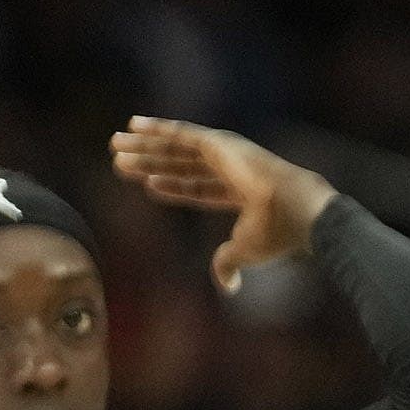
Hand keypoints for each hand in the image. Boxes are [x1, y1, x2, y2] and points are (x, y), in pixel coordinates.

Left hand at [107, 118, 337, 290]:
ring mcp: (226, 153)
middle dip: (150, 162)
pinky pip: (181, 134)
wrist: (294, 210)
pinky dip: (157, 129)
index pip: (197, 187)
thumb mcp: (245, 249)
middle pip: (180, 165)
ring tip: (115, 144)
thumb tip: (227, 284)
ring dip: (144, 146)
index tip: (147, 184)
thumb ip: (229, 261)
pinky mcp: (218, 142)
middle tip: (120, 160)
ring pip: (175, 149)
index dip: (172, 185)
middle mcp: (232, 168)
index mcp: (241, 192)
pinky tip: (133, 126)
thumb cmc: (276, 232)